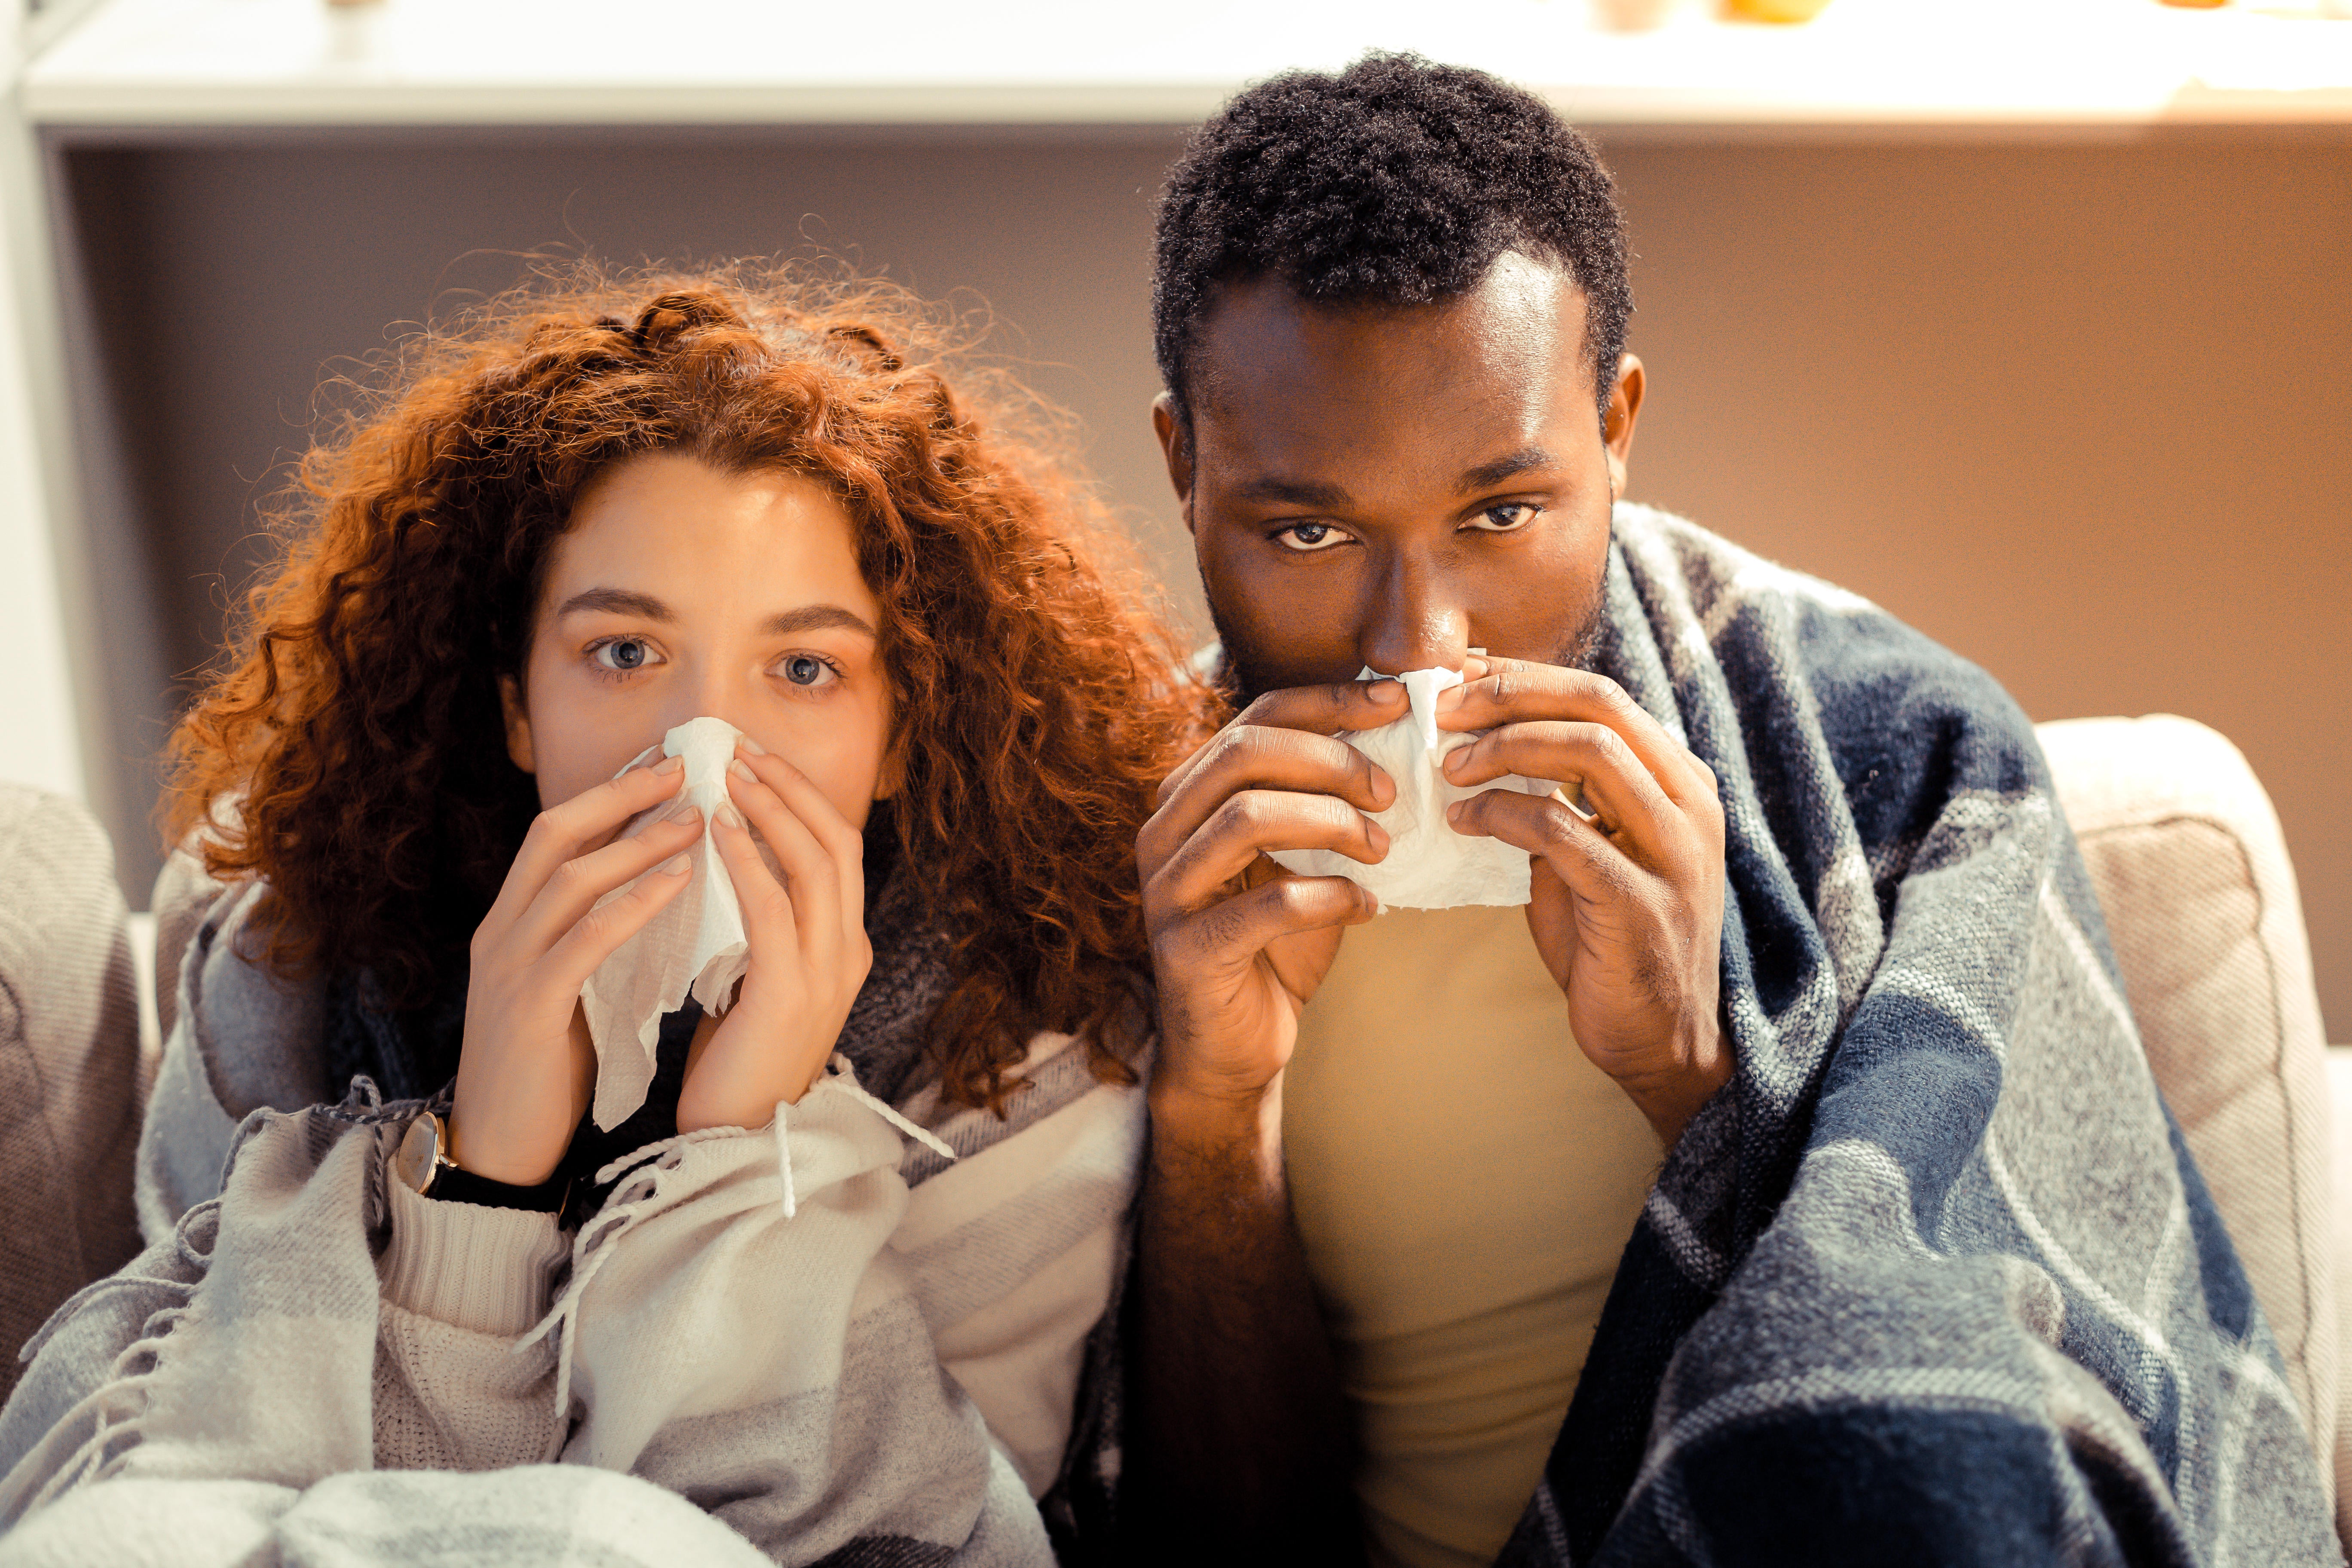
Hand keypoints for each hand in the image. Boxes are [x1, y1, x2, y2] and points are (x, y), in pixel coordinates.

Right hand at [455, 756, 700, 1185]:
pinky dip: (632, 904)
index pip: (557, 832)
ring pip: (571, 877)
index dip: (609, 791)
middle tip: (684, 764)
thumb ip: (589, 936)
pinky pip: (585, 939)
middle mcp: (502, 929)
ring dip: (638, 841)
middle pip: (555, 833)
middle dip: (620, 793)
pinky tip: (678, 882)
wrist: (498, 1146)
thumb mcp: (565, 983)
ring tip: (697, 816)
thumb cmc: (544, 1065)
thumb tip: (648, 888)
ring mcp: (510, 965)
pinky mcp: (530, 1006)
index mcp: (511, 921)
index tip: (664, 760)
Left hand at [673, 740, 873, 1131]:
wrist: (738, 1141)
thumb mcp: (761, 982)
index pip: (838, 850)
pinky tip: (713, 828)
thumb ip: (764, 929)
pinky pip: (772, 906)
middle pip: (836, 842)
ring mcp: (829, 972)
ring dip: (769, 808)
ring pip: (813, 863)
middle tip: (741, 746)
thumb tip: (733, 864)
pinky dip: (745, 858)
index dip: (801, 798)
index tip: (756, 759)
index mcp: (847, 948)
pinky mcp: (791, 992)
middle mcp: (850, 952)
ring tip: (727, 770)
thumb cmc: (738, 1063)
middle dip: (790, 787)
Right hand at [1137, 680, 1403, 1121]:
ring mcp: (1167, 891)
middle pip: (1244, 753)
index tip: (1397, 702)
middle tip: (1391, 792)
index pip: (1255, 717)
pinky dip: (1330, 898)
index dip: (1328, 702)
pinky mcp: (1188, 950)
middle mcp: (1164, 831)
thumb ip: (1324, 799)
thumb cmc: (1274, 942)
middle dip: (1331, 761)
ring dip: (1332, 823)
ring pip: (1247, 816)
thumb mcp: (1300, 857)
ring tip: (1381, 848)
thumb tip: (1399, 734)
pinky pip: (1267, 905)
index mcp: (1188, 795)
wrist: (1235, 1046)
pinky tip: (1367, 908)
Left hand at [1438, 657, 1730, 1146]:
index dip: (1525, 676)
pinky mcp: (1639, 900)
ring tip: (1447, 765)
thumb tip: (1481, 744)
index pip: (1602, 694)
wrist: (1662, 1039)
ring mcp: (1673, 851)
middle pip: (1599, 705)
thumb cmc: (1613, 943)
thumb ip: (1560, 799)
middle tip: (1443, 709)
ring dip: (1504, 746)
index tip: (1461, 679)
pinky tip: (1463, 820)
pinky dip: (1502, 813)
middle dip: (1511, 694)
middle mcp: (1689, 804)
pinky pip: (1562, 829)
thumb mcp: (1592, 853)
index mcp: (1679, 781)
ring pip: (1589, 752)